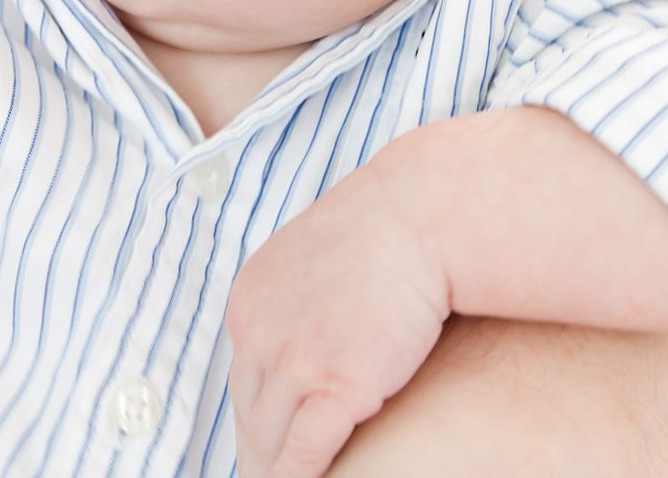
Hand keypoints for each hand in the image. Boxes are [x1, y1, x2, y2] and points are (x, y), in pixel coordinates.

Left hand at [225, 161, 450, 477]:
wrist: (423, 215)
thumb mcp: (321, 259)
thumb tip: (317, 331)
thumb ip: (305, 300)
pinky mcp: (333, 386)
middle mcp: (258, 331)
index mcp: (250, 300)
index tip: (266, 441)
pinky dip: (303, 477)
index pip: (244, 376)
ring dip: (279, 470)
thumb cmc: (392, 230)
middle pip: (250, 412)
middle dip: (261, 450)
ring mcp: (291, 360)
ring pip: (270, 438)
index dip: (259, 415)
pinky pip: (304, 453)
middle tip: (267, 475)